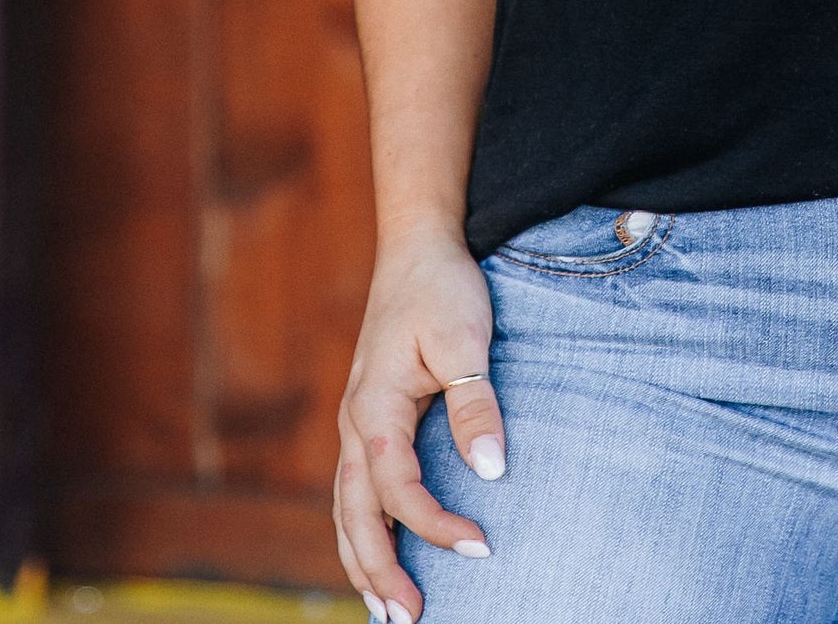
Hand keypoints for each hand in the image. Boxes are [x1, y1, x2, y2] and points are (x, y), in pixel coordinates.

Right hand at [335, 226, 503, 612]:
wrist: (417, 250)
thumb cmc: (442, 291)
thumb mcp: (465, 340)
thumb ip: (476, 405)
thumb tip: (492, 471)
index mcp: (375, 408)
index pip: (398, 489)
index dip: (435, 526)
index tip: (480, 547)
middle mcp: (356, 424)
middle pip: (354, 516)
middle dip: (379, 571)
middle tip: (410, 619)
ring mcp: (356, 424)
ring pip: (346, 509)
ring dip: (362, 560)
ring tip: (385, 611)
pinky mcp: (369, 422)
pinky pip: (354, 491)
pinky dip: (361, 531)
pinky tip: (379, 556)